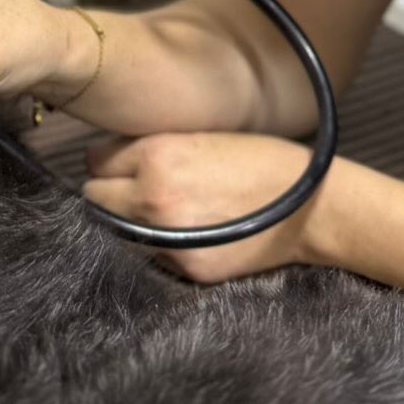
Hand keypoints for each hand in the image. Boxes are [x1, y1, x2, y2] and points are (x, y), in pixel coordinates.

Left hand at [84, 130, 332, 282]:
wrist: (308, 206)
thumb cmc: (256, 159)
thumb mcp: (197, 134)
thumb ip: (151, 147)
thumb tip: (110, 158)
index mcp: (155, 155)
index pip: (95, 159)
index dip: (110, 160)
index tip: (122, 162)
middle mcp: (153, 198)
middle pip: (94, 198)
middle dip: (109, 191)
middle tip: (135, 188)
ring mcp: (168, 240)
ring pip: (115, 230)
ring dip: (128, 221)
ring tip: (162, 210)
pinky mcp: (187, 269)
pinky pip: (150, 255)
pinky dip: (159, 245)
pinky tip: (188, 231)